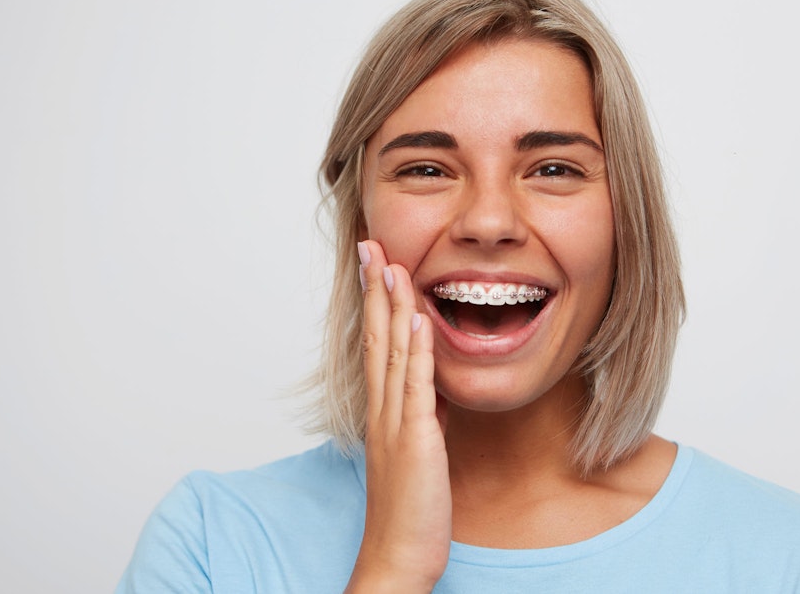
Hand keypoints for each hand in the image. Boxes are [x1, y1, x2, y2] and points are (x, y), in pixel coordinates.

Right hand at [346, 240, 450, 592]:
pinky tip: (417, 318)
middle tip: (369, 245)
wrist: (399, 555)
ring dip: (391, 305)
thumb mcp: (416, 451)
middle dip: (374, 289)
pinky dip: (416, 350)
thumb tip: (429, 389)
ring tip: (390, 263)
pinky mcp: (416, 439)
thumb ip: (420, 416)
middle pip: (375, 338)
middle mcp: (383, 410)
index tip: (374, 267)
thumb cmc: (409, 509)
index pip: (376, 345)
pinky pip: (415, 386)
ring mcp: (396, 422)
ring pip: (391, 352)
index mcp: (383, 411)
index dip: (375, 304)